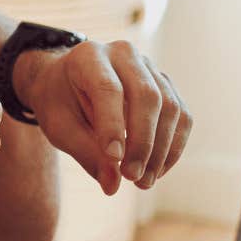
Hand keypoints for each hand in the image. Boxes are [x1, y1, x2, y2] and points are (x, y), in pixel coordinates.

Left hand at [15, 38, 191, 194]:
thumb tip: (112, 186)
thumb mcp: (59, 126)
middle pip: (147, 96)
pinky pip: (182, 117)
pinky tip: (156, 171)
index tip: (114, 159)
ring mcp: (150, 67)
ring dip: (161, 151)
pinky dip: (172, 147)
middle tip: (131, 177)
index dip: (113, 125)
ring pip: (170, 108)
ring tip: (143, 182)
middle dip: (143, 142)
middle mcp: (124, 54)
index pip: (108, 88)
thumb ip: (84, 152)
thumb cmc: (60, 104)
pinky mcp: (166, 85)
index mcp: (89, 56)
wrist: (67, 83)